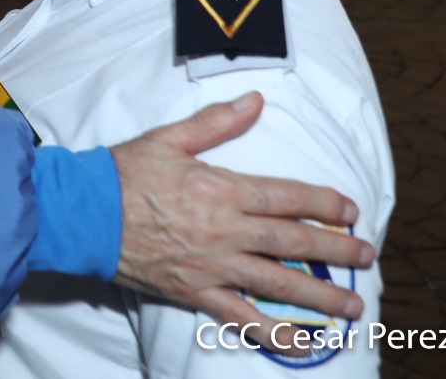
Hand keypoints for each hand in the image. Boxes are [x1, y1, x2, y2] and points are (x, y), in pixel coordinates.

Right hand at [111, 93, 372, 351]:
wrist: (81, 213)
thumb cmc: (121, 172)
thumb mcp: (168, 138)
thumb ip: (216, 122)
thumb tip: (255, 101)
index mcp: (219, 188)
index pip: (285, 196)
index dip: (322, 202)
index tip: (348, 209)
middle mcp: (222, 229)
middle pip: (292, 240)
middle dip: (335, 249)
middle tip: (365, 255)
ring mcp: (211, 265)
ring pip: (277, 282)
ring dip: (320, 295)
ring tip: (351, 304)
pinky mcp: (194, 291)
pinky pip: (240, 318)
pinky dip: (274, 333)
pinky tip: (303, 343)